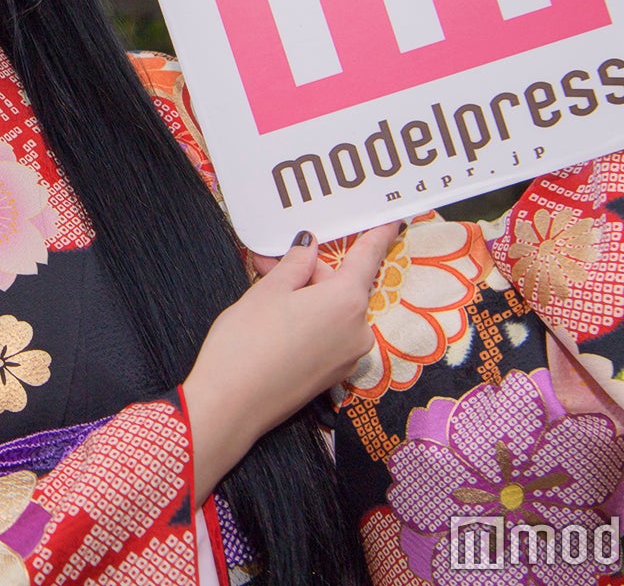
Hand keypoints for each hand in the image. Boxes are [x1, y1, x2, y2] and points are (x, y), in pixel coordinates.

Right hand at [182, 221, 400, 505]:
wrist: (230, 407)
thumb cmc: (246, 342)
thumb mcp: (268, 291)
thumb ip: (295, 263)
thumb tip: (309, 245)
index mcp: (347, 302)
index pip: (368, 258)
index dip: (378, 234)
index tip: (393, 217)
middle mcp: (358, 330)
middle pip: (343, 285)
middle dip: (310, 269)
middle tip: (269, 258)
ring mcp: (348, 356)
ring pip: (333, 310)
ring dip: (306, 295)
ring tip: (265, 289)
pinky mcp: (333, 375)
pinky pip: (328, 333)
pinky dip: (309, 319)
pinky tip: (276, 317)